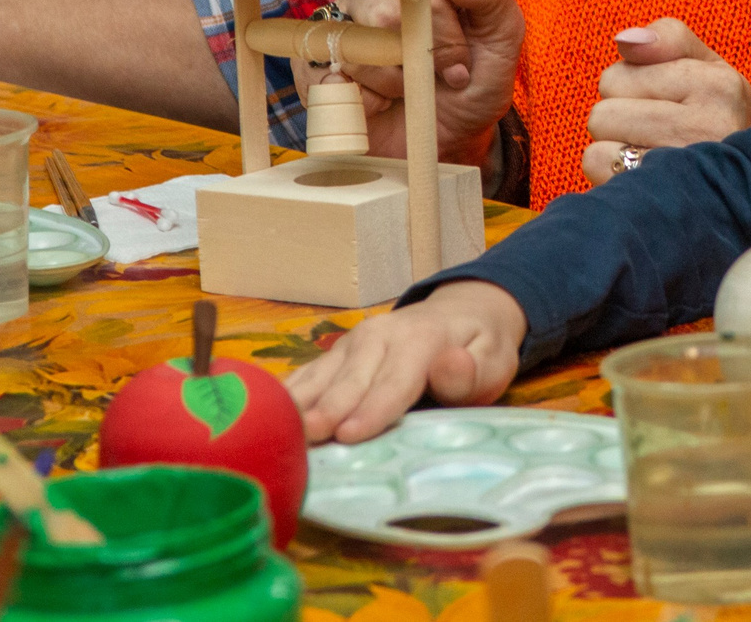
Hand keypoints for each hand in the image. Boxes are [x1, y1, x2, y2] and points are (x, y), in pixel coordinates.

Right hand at [286, 279, 526, 443]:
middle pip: (350, 381)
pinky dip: (283, 394)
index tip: (349, 434)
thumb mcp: (493, 360)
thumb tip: (448, 363)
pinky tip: (257, 412)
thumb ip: (471, 371)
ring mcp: (350, 345)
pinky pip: (305, 376)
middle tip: (304, 438)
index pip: (395, 381)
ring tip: (270, 427)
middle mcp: (378, 337)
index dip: (372, 410)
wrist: (461, 312)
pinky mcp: (334, 357)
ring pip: (320, 377)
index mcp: (420, 340)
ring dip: (296, 403)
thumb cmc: (478, 348)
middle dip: (327, 409)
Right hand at [341, 0, 524, 164]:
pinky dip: (361, 102)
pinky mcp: (316, 69)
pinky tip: (379, 105)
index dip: (441, 24)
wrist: (449, 139)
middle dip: (422, 58)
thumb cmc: (476, 83)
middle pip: (382, 12)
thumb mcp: (503, 37)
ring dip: (392, 83)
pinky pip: (323, 77)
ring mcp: (341, 29)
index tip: (461, 59)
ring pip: (352, 45)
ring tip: (409, 91)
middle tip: (444, 78)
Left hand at [581, 18, 750, 186]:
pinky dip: (607, 170)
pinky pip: (595, 160)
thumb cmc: (713, 125)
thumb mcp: (707, 70)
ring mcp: (684, 165)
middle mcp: (710, 122)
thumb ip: (669, 39)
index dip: (636, 80)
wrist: (738, 196)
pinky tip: (638, 179)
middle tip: (656, 131)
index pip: (630, 56)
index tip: (668, 101)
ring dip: (613, 140)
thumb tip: (625, 40)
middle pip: (610, 86)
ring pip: (599, 122)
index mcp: (723, 85)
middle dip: (623, 107)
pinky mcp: (654, 196)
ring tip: (648, 155)